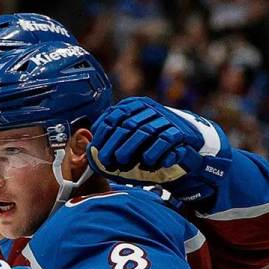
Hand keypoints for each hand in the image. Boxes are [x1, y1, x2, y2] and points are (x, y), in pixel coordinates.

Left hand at [89, 96, 231, 204]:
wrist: (182, 140)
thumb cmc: (148, 140)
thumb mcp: (128, 133)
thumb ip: (110, 135)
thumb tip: (86, 145)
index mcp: (134, 106)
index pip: (113, 116)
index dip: (103, 134)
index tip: (95, 150)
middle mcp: (149, 109)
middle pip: (127, 125)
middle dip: (114, 144)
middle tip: (106, 160)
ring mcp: (165, 118)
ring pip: (145, 132)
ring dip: (131, 149)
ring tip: (122, 162)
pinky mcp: (180, 131)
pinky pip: (165, 141)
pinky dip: (154, 153)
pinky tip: (146, 162)